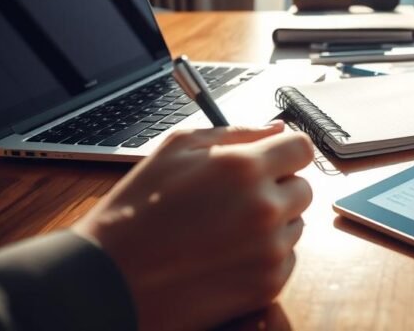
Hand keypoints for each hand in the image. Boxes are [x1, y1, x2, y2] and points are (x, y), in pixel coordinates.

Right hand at [72, 122, 313, 330]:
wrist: (110, 280)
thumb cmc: (137, 210)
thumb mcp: (177, 149)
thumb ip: (236, 132)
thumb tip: (277, 128)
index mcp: (244, 168)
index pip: (302, 148)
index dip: (285, 152)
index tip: (273, 160)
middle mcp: (264, 208)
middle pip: (303, 187)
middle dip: (277, 188)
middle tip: (238, 198)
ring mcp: (269, 250)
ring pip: (295, 224)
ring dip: (273, 224)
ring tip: (225, 229)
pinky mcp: (267, 285)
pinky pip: (286, 259)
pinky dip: (266, 256)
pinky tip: (227, 255)